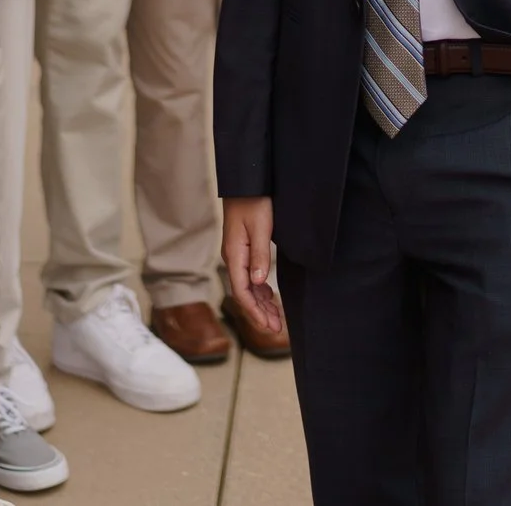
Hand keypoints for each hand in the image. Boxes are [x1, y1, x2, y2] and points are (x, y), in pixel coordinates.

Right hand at [222, 197, 283, 335]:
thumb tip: (258, 283)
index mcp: (234, 255)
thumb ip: (259, 255)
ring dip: (261, 304)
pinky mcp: (244, 250)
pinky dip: (261, 291)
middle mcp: (233, 258)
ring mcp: (238, 255)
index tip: (268, 326)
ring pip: (248, 287)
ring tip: (276, 320)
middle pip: (245, 293)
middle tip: (277, 329)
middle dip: (260, 313)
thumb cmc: (254, 201)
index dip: (254, 311)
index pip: (242, 291)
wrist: (247, 181)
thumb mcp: (261, 227)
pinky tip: (269, 298)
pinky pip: (251, 277)